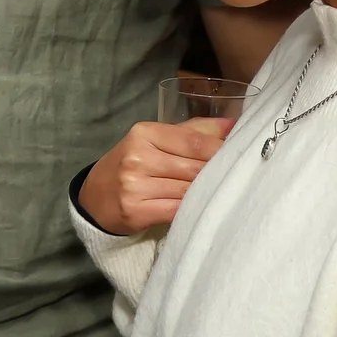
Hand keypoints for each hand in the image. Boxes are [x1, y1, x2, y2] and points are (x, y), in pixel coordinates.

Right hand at [79, 119, 227, 234]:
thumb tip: (233, 125)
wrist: (95, 197)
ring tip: (218, 193)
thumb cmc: (132, 164)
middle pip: (193, 167)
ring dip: (206, 194)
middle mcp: (137, 157)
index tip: (241, 155)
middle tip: (236, 177)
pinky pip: (177, 210)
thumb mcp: (154, 140)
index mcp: (143, 133)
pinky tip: (199, 209)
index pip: (194, 141)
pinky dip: (191, 210)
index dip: (221, 150)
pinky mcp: (135, 211)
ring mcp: (134, 185)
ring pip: (188, 190)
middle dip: (215, 173)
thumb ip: (193, 132)